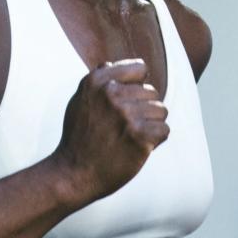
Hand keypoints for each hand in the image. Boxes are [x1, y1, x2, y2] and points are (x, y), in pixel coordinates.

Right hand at [53, 60, 168, 205]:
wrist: (73, 174)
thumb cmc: (78, 140)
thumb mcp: (79, 102)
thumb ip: (96, 82)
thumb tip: (110, 64)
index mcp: (97, 81)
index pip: (140, 69)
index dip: (138, 86)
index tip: (130, 102)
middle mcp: (112, 94)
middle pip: (152, 92)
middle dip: (144, 110)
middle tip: (125, 128)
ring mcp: (126, 115)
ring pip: (160, 111)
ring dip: (151, 126)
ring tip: (132, 138)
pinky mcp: (139, 136)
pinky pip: (164, 130)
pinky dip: (156, 141)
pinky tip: (139, 147)